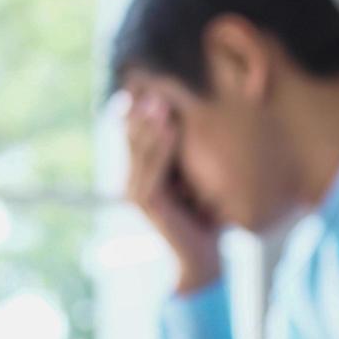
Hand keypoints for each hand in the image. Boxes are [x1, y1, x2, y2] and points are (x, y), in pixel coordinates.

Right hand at [122, 91, 221, 293]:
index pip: (135, 134)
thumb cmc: (205, 218)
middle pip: (133, 136)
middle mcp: (134, 180)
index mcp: (143, 173)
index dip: (140, 110)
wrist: (203, 255)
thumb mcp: (197, 180)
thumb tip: (193, 122)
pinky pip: (153, 167)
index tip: (150, 83)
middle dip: (142, 111)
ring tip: (160, 99)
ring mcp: (137, 190)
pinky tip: (170, 126)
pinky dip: (161, 146)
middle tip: (153, 84)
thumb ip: (189, 155)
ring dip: (151, 123)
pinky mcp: (147, 201)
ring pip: (141, 149)